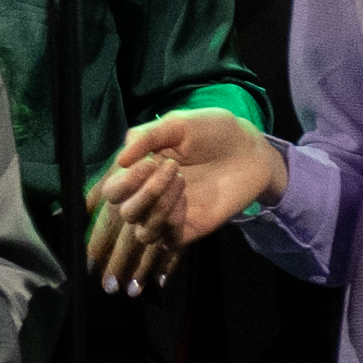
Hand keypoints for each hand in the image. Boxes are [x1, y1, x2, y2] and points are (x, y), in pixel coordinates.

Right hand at [90, 104, 277, 287]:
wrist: (250, 148)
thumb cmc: (212, 131)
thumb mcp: (177, 123)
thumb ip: (146, 137)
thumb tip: (120, 160)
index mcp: (139, 172)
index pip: (112, 191)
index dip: (121, 183)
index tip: (148, 161)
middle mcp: (149, 196)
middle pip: (122, 214)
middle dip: (139, 193)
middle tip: (168, 168)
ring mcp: (168, 214)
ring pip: (141, 231)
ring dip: (155, 205)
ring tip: (180, 178)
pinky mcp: (189, 228)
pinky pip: (167, 239)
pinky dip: (170, 220)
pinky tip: (186, 198)